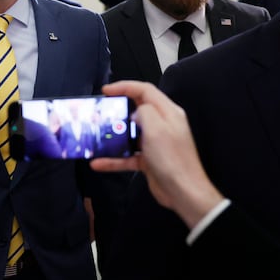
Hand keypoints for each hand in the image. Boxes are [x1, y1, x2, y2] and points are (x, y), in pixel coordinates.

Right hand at [90, 81, 223, 228]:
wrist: (183, 192)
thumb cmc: (172, 159)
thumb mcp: (157, 129)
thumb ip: (145, 112)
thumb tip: (135, 113)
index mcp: (167, 112)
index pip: (145, 90)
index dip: (125, 86)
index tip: (106, 90)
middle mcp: (162, 125)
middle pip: (136, 110)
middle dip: (117, 110)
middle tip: (100, 111)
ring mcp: (155, 143)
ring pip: (130, 133)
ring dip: (113, 135)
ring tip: (96, 135)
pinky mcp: (148, 159)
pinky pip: (127, 155)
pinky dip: (113, 159)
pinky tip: (98, 163)